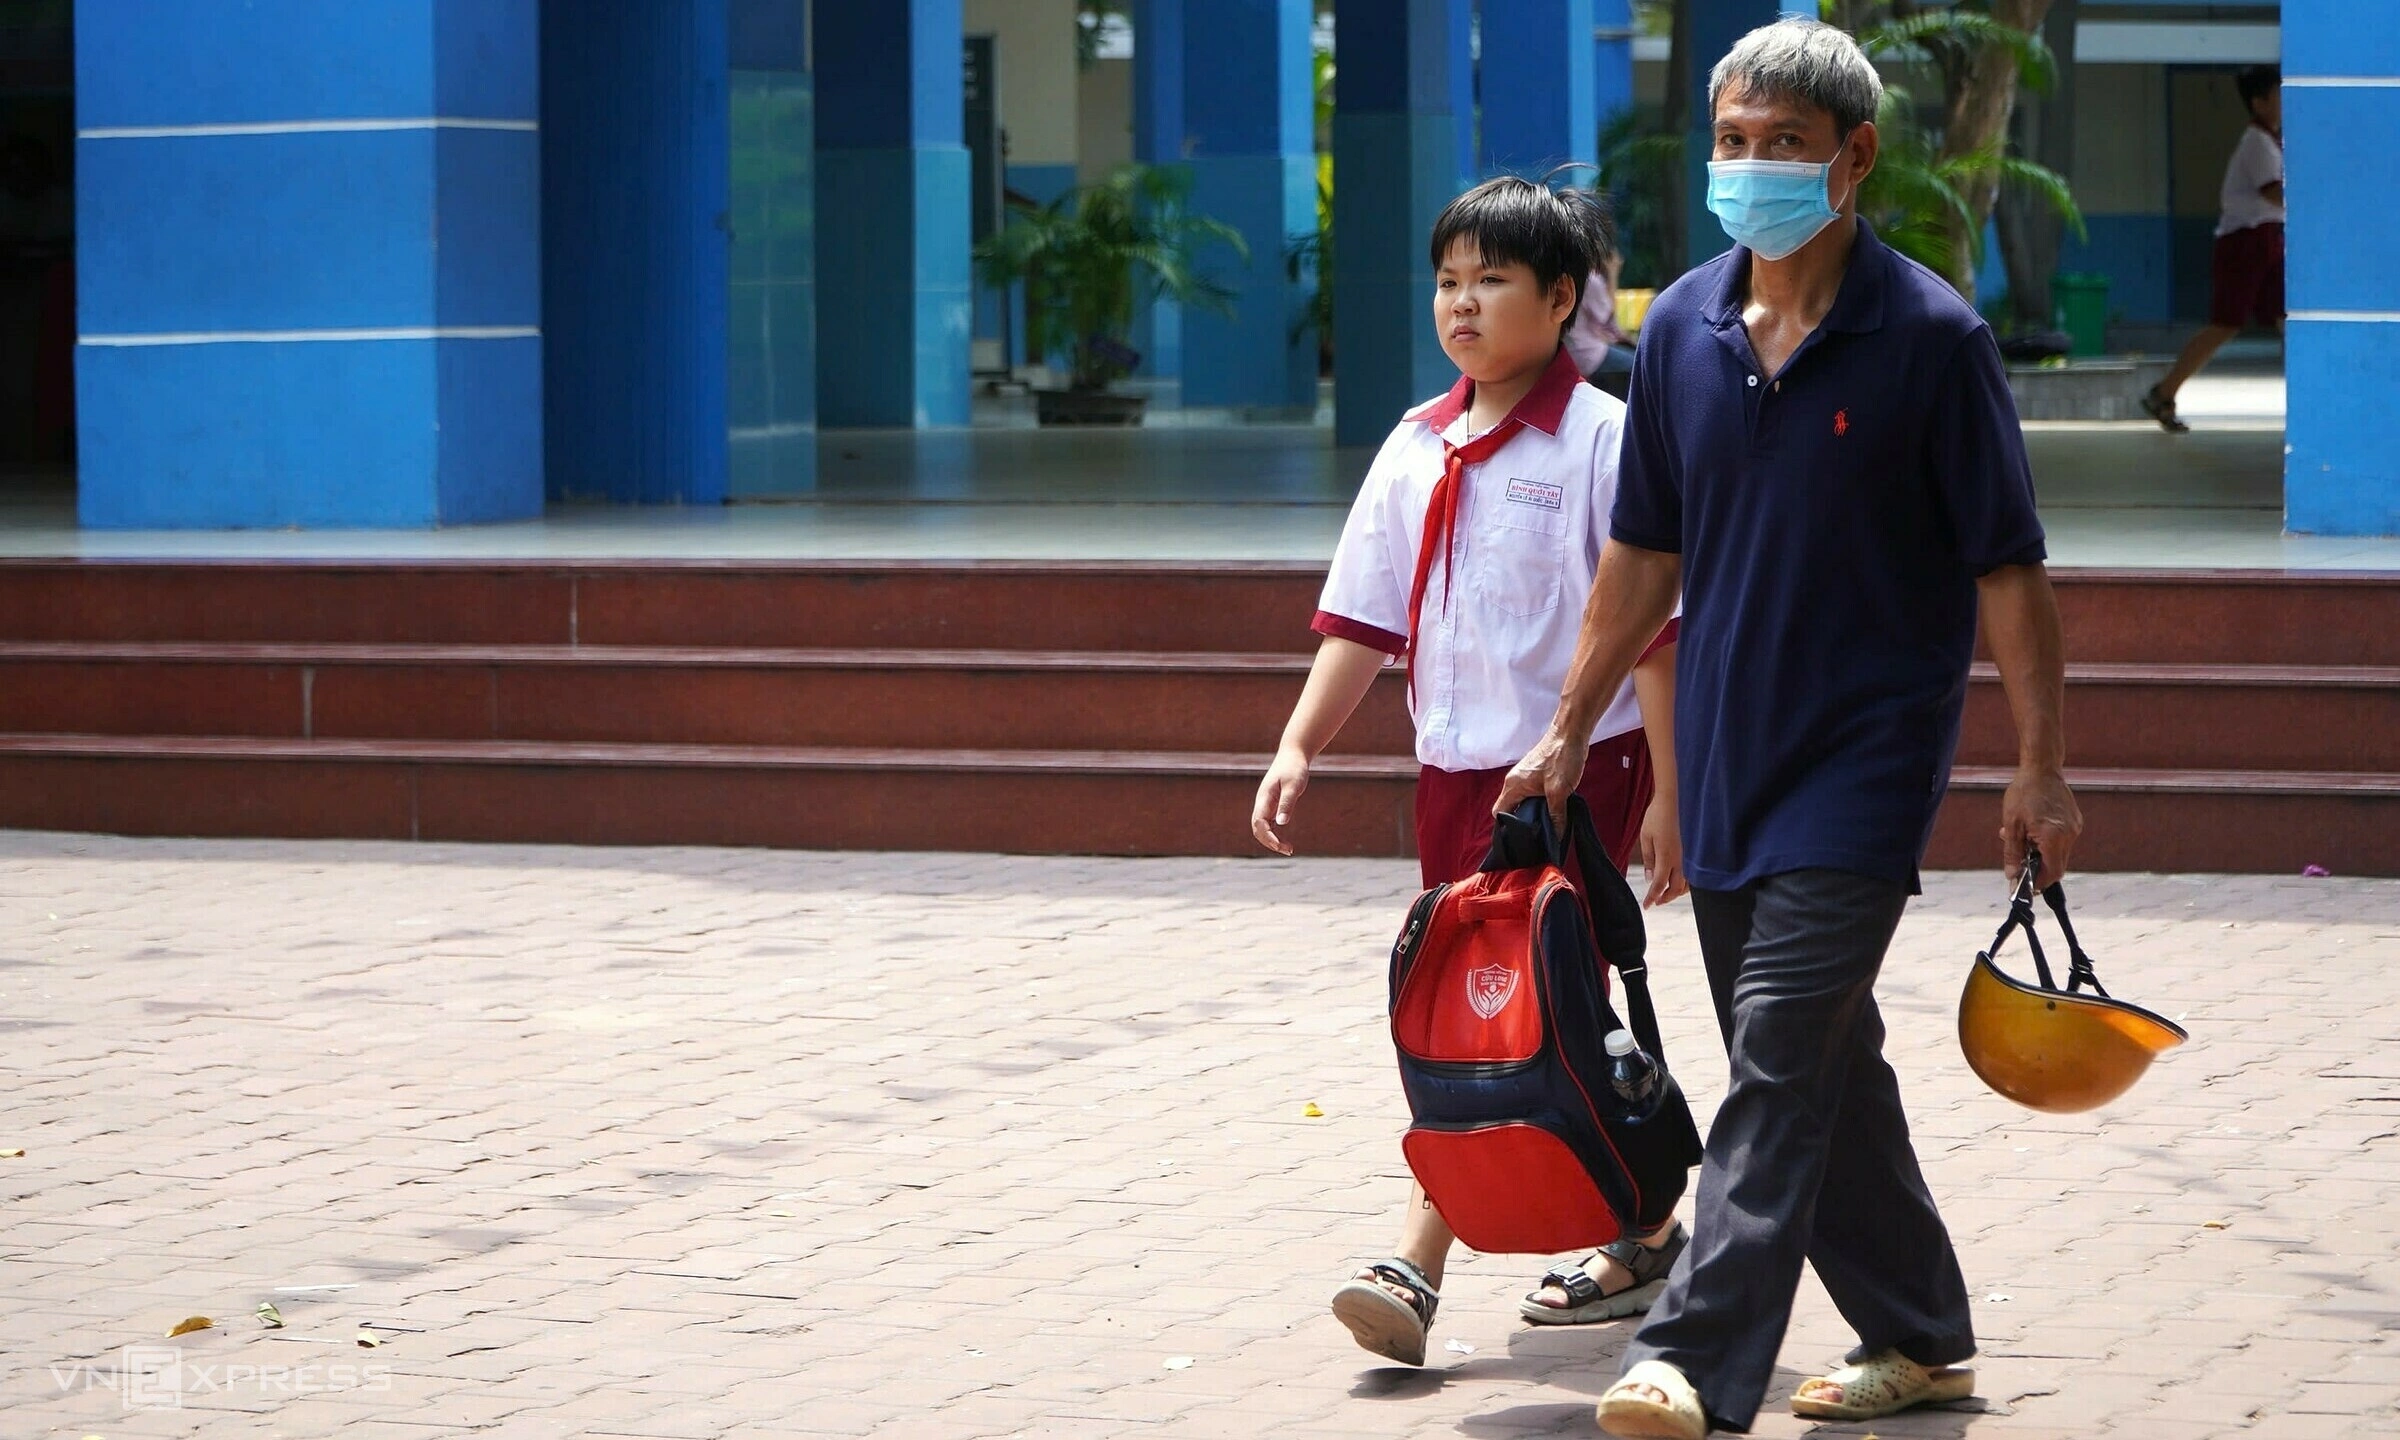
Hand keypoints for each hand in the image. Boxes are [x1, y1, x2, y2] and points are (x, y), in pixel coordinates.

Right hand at [1252, 747, 1310, 855]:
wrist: (1293, 755)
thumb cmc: (1294, 768)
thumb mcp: (1293, 785)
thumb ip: (1287, 804)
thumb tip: (1281, 824)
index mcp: (1264, 798)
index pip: (1259, 823)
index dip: (1268, 837)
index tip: (1282, 846)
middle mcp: (1262, 803)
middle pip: (1257, 829)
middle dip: (1269, 842)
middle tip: (1288, 850)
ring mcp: (1266, 804)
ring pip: (1262, 828)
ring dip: (1271, 840)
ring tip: (1289, 849)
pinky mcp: (1272, 805)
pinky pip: (1268, 824)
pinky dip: (1274, 834)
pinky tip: (1285, 840)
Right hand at [1494, 725, 1587, 828]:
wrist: (1571, 733)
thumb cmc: (1561, 757)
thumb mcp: (1559, 791)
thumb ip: (1556, 816)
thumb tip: (1556, 837)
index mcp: (1513, 786)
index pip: (1499, 813)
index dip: (1508, 827)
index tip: (1523, 837)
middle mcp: (1515, 782)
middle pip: (1511, 809)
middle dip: (1524, 822)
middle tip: (1538, 834)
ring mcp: (1525, 778)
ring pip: (1523, 802)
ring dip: (1534, 812)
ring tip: (1548, 823)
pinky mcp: (1535, 775)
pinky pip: (1532, 795)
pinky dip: (1540, 803)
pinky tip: (1554, 808)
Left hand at [1637, 790, 1686, 907]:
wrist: (1677, 797)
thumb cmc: (1658, 815)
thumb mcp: (1646, 836)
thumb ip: (1648, 859)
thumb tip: (1649, 877)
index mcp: (1666, 856)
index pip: (1659, 885)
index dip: (1652, 898)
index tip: (1646, 906)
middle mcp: (1681, 859)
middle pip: (1675, 889)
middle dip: (1665, 898)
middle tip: (1656, 901)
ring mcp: (1691, 856)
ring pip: (1687, 883)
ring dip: (1677, 892)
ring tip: (1666, 893)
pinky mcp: (1696, 851)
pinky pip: (1694, 873)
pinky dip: (1687, 882)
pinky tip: (1679, 880)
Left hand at [2000, 765, 2082, 884]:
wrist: (2042, 768)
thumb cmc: (2023, 793)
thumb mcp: (2011, 824)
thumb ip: (2012, 852)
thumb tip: (2012, 876)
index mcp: (2054, 837)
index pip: (2052, 872)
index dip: (2040, 883)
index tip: (2026, 887)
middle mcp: (2070, 834)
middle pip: (2057, 865)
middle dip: (2038, 868)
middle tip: (2019, 864)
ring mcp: (2075, 827)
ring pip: (2059, 853)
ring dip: (2041, 854)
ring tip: (2022, 838)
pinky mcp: (2076, 821)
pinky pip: (2062, 840)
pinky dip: (2048, 843)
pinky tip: (2032, 830)